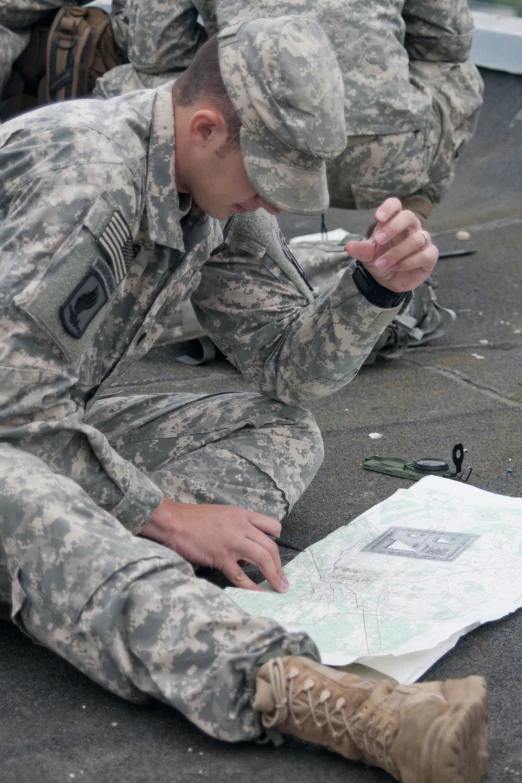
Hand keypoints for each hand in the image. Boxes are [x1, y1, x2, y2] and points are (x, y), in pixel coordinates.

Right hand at [140, 497, 288, 592]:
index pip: (272, 526)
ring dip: (274, 575)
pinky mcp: (221, 557)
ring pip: (263, 559)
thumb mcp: (222, 515)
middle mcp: (242, 527)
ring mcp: (233, 543)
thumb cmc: (194, 519)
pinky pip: (241, 575)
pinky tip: (259, 594)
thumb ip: (237, 530)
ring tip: (280, 587)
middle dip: (280, 566)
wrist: (174, 522)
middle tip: (283, 579)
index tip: (277, 554)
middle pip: (271, 547)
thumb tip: (244, 553)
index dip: (278, 540)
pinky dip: (252, 587)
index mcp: (242, 515)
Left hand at [345, 197, 438, 292]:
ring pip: (416, 239)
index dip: (388, 208)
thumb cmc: (380, 262)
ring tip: (381, 264)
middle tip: (378, 241)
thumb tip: (349, 246)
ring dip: (396, 253)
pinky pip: (425, 255)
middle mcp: (411, 228)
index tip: (377, 218)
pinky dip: (409, 262)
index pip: (395, 205)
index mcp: (394, 222)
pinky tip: (396, 267)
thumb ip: (361, 250)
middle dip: (393, 227)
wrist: (389, 282)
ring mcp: (422, 241)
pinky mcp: (430, 256)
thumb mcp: (368, 257)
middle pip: (409, 216)